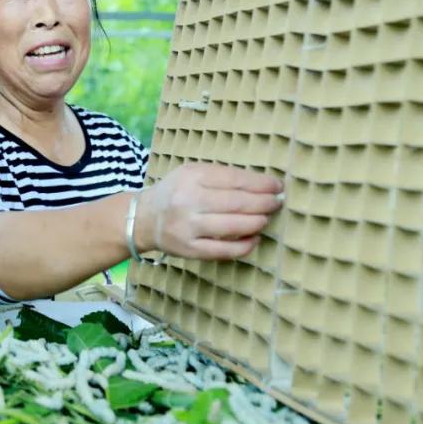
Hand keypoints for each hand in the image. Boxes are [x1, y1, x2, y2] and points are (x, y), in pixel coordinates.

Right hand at [134, 163, 283, 260]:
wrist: (145, 219)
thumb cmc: (176, 192)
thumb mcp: (192, 173)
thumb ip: (222, 176)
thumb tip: (262, 185)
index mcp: (191, 177)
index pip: (234, 179)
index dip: (261, 184)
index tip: (278, 186)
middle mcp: (188, 201)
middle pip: (236, 202)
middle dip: (264, 203)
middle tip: (277, 203)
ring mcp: (188, 227)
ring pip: (233, 226)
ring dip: (257, 222)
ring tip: (266, 218)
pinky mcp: (190, 250)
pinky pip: (224, 250)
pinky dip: (244, 245)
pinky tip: (254, 238)